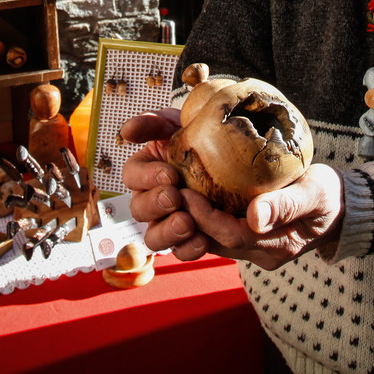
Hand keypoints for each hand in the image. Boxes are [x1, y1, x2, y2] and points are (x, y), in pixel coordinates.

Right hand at [120, 109, 208, 259]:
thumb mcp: (183, 121)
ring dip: (167, 231)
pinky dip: (188, 248)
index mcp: (148, 169)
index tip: (169, 173)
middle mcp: (154, 198)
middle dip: (155, 203)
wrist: (246, 165)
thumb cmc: (209, 137)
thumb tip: (126, 131)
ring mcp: (170, 221)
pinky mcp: (189, 240)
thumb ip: (154, 122)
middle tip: (175, 196)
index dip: (145, 177)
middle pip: (138, 209)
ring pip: (153, 237)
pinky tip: (202, 240)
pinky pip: (181, 252)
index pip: (132, 175)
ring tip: (187, 222)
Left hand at [176, 163, 344, 270]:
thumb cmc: (330, 196)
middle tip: (167, 191)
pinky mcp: (249, 237)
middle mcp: (261, 253)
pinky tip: (187, 193)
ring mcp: (254, 248)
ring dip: (190, 219)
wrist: (341, 206)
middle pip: (214, 241)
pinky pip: (218, 231)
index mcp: (277, 246)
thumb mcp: (314, 194)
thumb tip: (255, 216)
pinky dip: (201, 215)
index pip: (230, 235)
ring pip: (211, 239)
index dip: (204, 216)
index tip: (185, 191)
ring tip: (170, 193)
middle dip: (188, 218)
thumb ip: (286, 205)